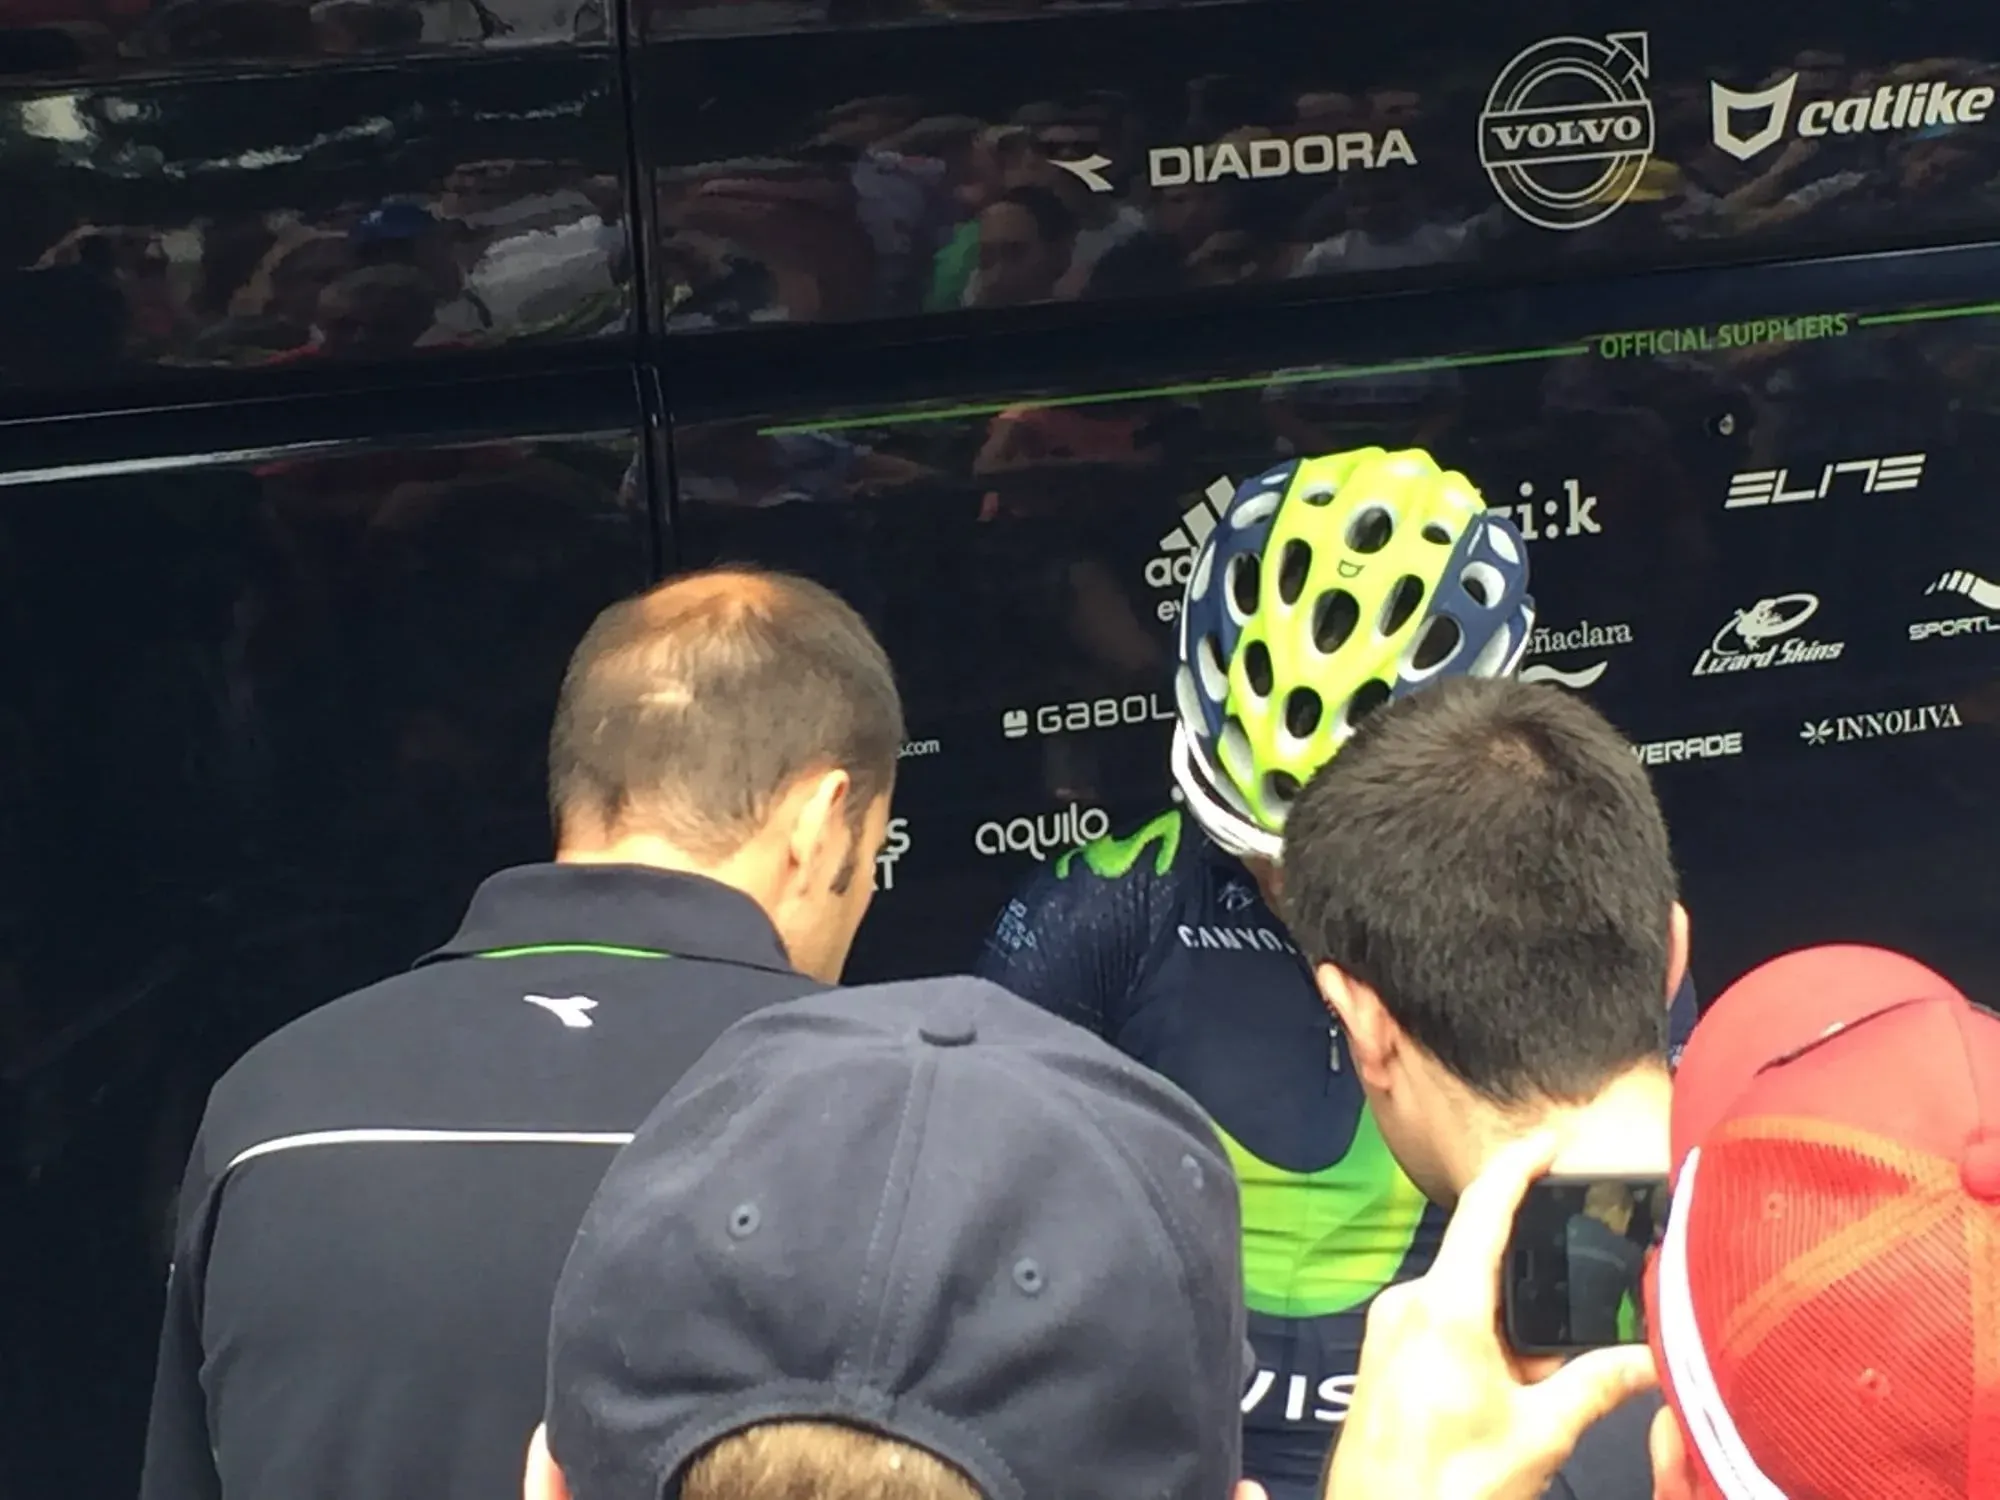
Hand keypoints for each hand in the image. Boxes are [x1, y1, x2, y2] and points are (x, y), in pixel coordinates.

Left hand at [1323, 1131, 1657, 1499]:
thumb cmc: (1445, 1488)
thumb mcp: (1540, 1434)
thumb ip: (1597, 1386)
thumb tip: (1649, 1359)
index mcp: (1446, 1307)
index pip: (1485, 1207)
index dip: (1520, 1163)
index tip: (1549, 1140)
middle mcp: (1409, 1305)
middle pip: (1480, 1259)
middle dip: (1532, 1281)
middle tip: (1575, 1311)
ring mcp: (1390, 1328)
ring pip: (1465, 1299)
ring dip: (1509, 1326)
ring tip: (1538, 1381)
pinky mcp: (1383, 1354)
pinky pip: (1441, 1324)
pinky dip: (1482, 1343)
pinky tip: (1506, 1391)